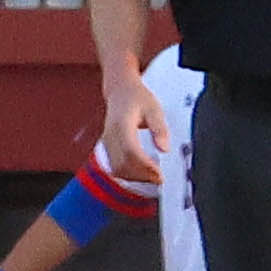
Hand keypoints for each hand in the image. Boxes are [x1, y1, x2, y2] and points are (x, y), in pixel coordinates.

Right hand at [101, 71, 171, 189]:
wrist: (120, 91)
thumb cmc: (137, 98)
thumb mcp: (155, 109)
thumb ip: (160, 129)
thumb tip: (164, 149)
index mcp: (121, 125)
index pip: (130, 151)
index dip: (144, 166)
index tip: (159, 173)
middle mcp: (110, 135)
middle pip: (122, 164)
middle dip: (141, 175)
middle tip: (159, 178)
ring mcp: (106, 143)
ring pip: (116, 168)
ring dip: (135, 177)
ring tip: (153, 177)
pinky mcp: (108, 147)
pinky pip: (115, 166)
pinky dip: (128, 174)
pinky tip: (143, 173)